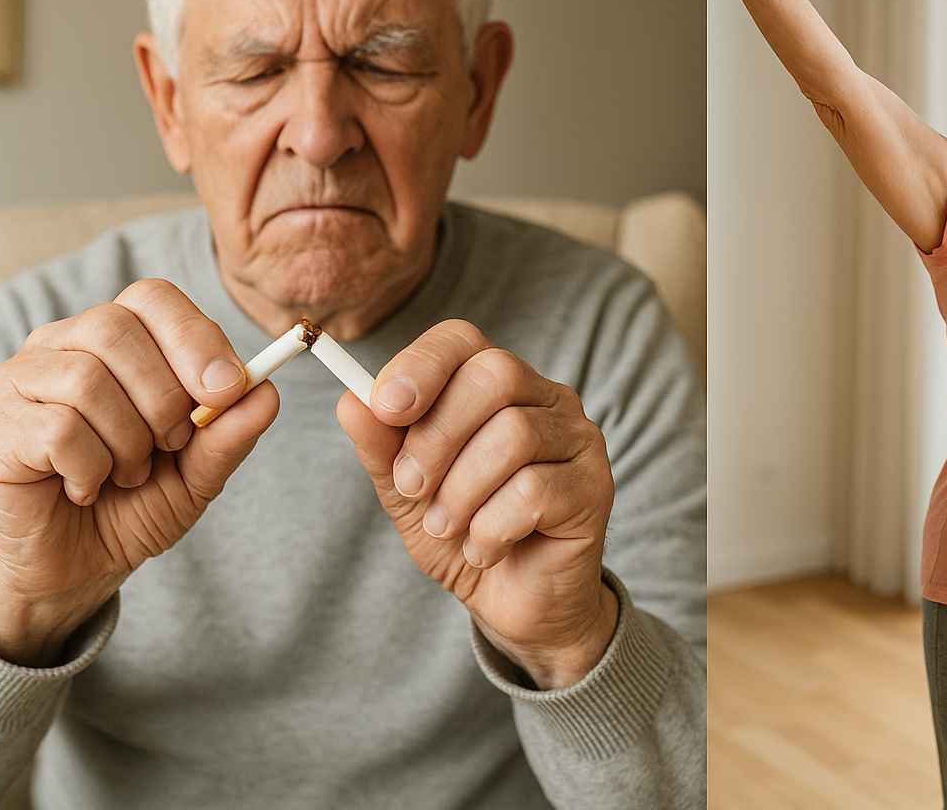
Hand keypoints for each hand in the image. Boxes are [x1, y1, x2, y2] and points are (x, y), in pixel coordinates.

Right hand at [0, 279, 278, 666]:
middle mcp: (62, 344)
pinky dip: (90, 470)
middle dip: (164, 398)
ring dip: (127, 443)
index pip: (153, 298)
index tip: (225, 390)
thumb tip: (266, 392)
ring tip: (125, 473)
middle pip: (116, 329)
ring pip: (87, 381)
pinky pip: (58, 431)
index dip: (194, 338)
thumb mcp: (200, 471)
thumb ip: (230, 432)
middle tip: (169, 445)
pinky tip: (86, 488)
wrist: (80, 566)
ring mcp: (21, 381)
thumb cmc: (136, 503)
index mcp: (118, 338)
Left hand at [337, 320, 616, 690]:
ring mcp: (579, 440)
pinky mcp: (595, 487)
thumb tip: (351, 402)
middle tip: (413, 488)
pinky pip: (534, 492)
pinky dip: (492, 529)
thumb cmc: (465, 534)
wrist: (515, 605)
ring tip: (449, 528)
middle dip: (437, 436)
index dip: (421, 364)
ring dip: (461, 493)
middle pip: (494, 376)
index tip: (386, 408)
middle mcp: (547, 400)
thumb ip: (383, 448)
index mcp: (499, 386)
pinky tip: (488, 549)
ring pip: (513, 436)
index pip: (463, 340)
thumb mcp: (407, 493)